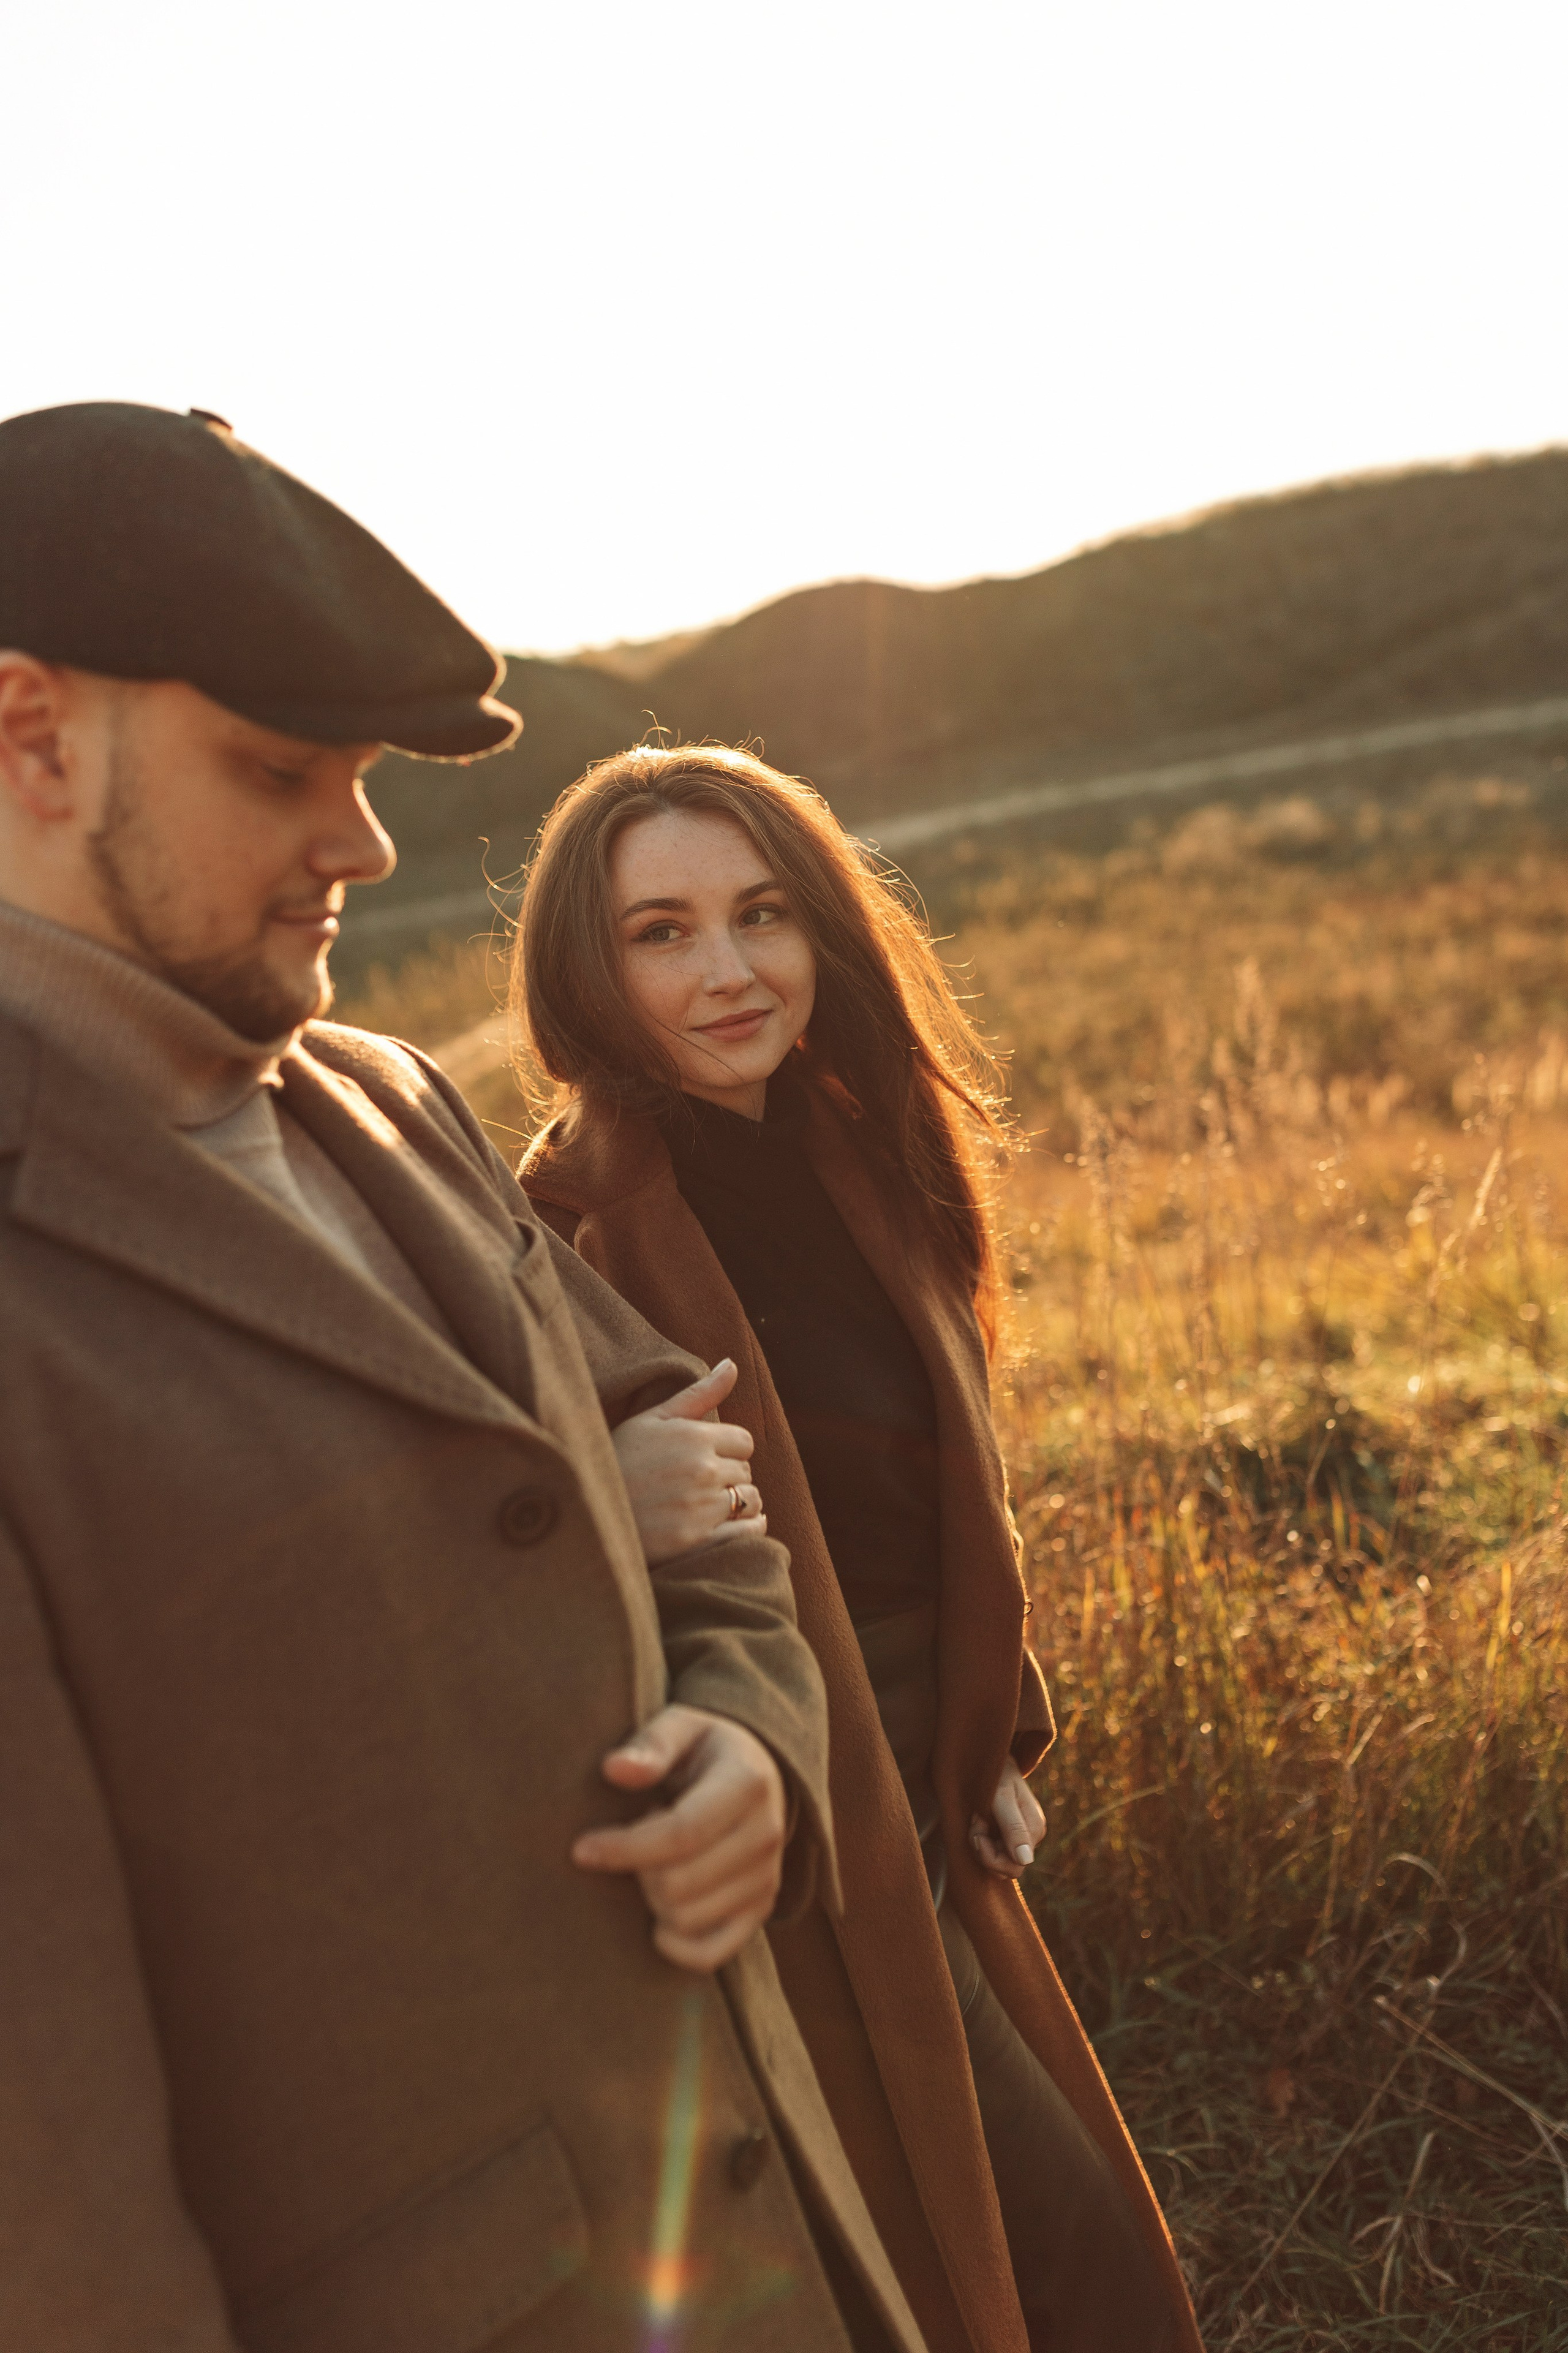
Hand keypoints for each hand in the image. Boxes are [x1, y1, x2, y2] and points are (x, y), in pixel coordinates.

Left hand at [572, 1704, 786, 1970]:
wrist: (757, 1771)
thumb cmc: (705, 1748)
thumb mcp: (681, 1726)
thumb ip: (650, 1745)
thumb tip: (614, 1769)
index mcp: (748, 1783)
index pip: (681, 1834)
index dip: (624, 1848)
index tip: (582, 1848)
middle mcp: (767, 1834)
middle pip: (679, 1884)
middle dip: (637, 1869)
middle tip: (633, 1840)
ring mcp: (767, 1877)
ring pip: (687, 1919)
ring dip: (653, 1898)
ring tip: (655, 1860)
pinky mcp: (762, 1908)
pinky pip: (711, 1954)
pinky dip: (676, 1945)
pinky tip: (658, 1917)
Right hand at [611, 1360, 764, 1564]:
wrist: (586, 1513)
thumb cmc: (619, 1459)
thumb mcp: (652, 1419)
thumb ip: (698, 1393)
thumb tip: (733, 1364)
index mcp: (693, 1436)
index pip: (744, 1442)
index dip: (727, 1451)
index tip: (706, 1459)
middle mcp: (702, 1470)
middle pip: (746, 1472)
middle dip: (729, 1476)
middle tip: (699, 1485)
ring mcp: (702, 1508)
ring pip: (752, 1501)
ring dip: (740, 1505)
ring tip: (710, 1508)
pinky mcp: (699, 1542)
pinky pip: (749, 1532)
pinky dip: (748, 1530)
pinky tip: (728, 1528)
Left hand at [969, 1757, 1046, 1878]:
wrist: (992, 1756)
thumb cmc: (996, 1773)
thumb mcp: (1001, 1798)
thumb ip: (1013, 1827)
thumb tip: (1025, 1860)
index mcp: (1034, 1830)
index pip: (1013, 1867)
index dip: (988, 1853)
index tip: (977, 1825)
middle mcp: (1031, 1836)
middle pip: (1006, 1868)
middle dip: (984, 1850)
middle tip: (975, 1821)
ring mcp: (1021, 1835)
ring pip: (999, 1861)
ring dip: (981, 1843)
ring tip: (976, 1817)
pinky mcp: (1011, 1833)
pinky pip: (996, 1851)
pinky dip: (982, 1839)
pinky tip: (978, 1819)